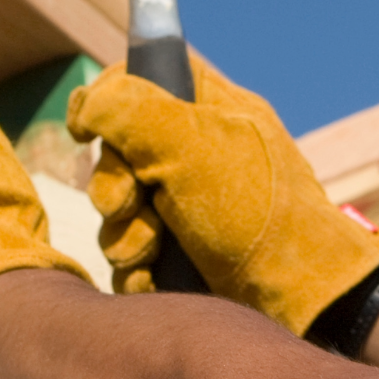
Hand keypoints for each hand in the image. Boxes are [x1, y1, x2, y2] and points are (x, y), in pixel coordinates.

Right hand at [67, 56, 378, 335]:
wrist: (296, 297)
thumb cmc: (253, 212)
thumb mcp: (189, 145)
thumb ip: (129, 111)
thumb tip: (88, 103)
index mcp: (210, 112)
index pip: (143, 81)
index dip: (105, 101)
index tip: (82, 129)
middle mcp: (200, 156)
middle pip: (119, 157)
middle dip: (114, 187)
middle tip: (130, 205)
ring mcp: (192, 209)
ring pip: (121, 215)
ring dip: (126, 236)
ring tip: (152, 250)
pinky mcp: (186, 257)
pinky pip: (135, 259)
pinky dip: (140, 271)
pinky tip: (158, 278)